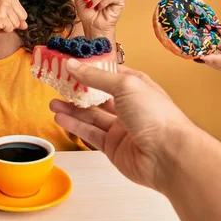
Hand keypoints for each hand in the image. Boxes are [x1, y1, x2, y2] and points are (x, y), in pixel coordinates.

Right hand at [0, 0, 47, 38]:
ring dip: (9, 27)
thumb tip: (25, 25)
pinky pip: (11, 28)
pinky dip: (4, 31)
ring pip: (18, 23)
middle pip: (24, 15)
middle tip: (0, 19)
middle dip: (14, 22)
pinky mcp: (1, 16)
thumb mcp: (4, 16)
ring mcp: (4, 5)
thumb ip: (16, 19)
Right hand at [50, 59, 193, 190]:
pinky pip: (90, 133)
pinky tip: (60, 118)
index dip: (90, 70)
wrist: (168, 156)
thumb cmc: (155, 115)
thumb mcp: (125, 86)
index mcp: (137, 87)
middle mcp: (129, 106)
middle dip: (78, 91)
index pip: (109, 75)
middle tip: (57, 85)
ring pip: (91, 116)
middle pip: (98, 96)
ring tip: (52, 102)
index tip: (70, 65)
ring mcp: (121, 128)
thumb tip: (73, 65)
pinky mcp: (113, 147)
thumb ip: (95, 77)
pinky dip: (75, 125)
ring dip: (72, 109)